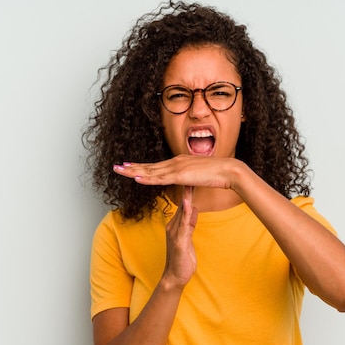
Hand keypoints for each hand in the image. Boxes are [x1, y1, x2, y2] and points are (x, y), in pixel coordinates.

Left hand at [113, 155, 239, 188]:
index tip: (129, 167)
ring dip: (133, 171)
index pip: (156, 166)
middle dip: (131, 168)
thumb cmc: (217, 174)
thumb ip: (190, 177)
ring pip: (150, 171)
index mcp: (178, 162)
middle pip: (149, 166)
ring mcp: (176, 168)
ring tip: (120, 171)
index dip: (141, 167)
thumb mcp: (198, 175)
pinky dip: (147, 178)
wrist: (227, 171)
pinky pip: (160, 178)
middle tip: (117, 167)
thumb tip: (186, 182)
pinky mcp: (180, 175)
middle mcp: (175, 162)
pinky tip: (136, 178)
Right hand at [163, 185, 197, 287]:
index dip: (188, 189)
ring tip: (189, 183)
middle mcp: (172, 226)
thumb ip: (190, 222)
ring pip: (181, 212)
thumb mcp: (188, 237)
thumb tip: (194, 208)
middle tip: (191, 171)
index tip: (194, 175)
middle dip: (186, 188)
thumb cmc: (182, 259)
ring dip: (185, 197)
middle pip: (181, 204)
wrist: (175, 277)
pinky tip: (189, 204)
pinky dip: (186, 214)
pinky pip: (183, 225)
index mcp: (175, 224)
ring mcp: (174, 233)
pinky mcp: (178, 242)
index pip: (183, 203)